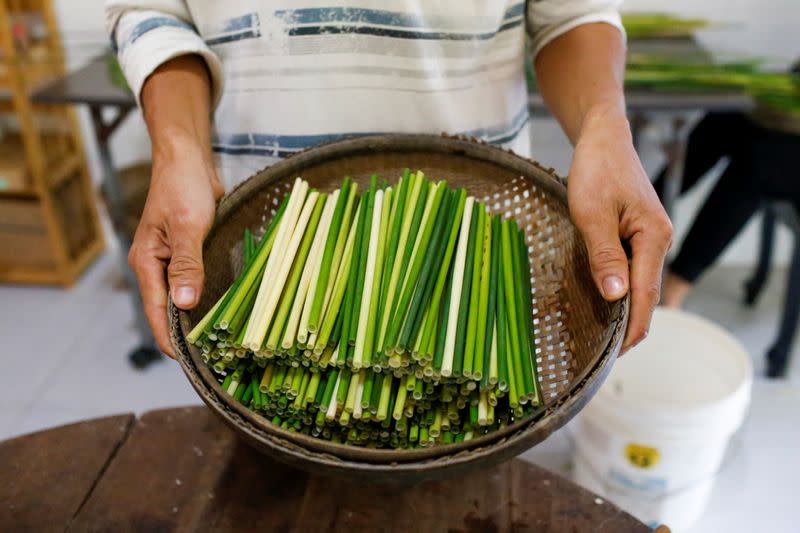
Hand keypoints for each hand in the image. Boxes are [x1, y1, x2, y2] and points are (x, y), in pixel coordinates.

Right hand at [128, 142, 222, 355]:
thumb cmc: (183, 187)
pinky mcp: (189, 252)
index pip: (156, 311)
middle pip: (168, 309)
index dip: (170, 338)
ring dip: (197, 315)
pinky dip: (206, 296)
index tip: (189, 361)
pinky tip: (224, 308)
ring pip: (183, 296)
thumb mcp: (188, 226)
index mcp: (147, 262)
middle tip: (213, 356)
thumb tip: (184, 303)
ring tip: (220, 340)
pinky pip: (195, 281)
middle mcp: (156, 265)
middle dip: (185, 333)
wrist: (187, 158)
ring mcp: (172, 259)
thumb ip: (187, 264)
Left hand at [568, 104, 672, 353]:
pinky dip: (618, 290)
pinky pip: (631, 270)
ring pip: (638, 284)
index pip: (646, 296)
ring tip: (598, 335)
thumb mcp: (592, 213)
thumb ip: (605, 255)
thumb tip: (616, 297)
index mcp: (654, 238)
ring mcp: (649, 238)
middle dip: (627, 325)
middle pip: (646, 295)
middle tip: (601, 353)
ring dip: (622, 309)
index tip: (616, 355)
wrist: (603, 138)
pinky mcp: (636, 234)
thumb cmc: (597, 169)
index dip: (632, 328)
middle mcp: (658, 241)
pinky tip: (600, 301)